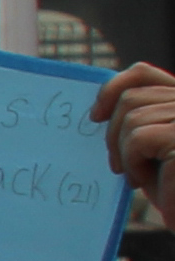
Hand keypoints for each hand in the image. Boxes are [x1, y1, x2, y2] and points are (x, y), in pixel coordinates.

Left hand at [98, 62, 174, 206]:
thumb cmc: (169, 186)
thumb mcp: (150, 147)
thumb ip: (137, 119)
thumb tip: (95, 109)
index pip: (143, 74)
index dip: (112, 88)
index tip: (95, 116)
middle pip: (131, 98)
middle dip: (113, 133)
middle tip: (119, 166)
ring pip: (131, 119)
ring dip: (125, 153)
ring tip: (139, 176)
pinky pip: (138, 139)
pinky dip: (133, 163)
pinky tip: (145, 181)